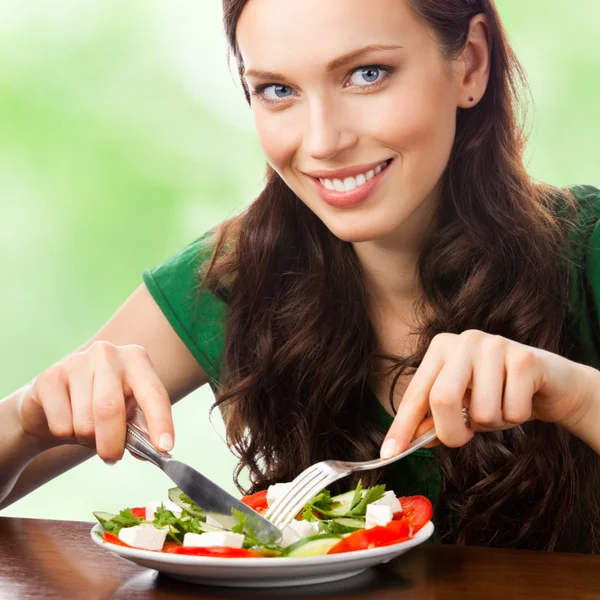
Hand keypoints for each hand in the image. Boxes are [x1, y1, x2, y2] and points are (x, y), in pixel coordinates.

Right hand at [16, 341, 173, 463]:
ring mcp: (77, 361)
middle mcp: (108, 354)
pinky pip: (61, 424)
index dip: (161, 421)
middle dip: (112, 443)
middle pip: (110, 408)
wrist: (56, 402)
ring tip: (87, 432)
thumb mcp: (128, 413)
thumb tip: (156, 449)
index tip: (165, 446)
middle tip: (112, 459)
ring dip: (87, 439)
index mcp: (136, 359)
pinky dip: (66, 436)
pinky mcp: (49, 376)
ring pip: (84, 421)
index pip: (153, 392)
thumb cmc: (101, 408)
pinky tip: (67, 422)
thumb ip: (142, 429)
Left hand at [380, 329, 597, 457]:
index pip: (416, 393)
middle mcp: (464, 340)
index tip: (389, 453)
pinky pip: (512, 412)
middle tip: (466, 435)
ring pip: (481, 411)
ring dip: (492, 424)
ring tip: (499, 407)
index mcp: (441, 349)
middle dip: (453, 431)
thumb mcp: (461, 404)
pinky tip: (520, 400)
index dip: (402, 426)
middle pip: (442, 399)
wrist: (550, 382)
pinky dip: (515, 419)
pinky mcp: (525, 358)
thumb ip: (434, 418)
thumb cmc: (497, 393)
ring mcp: (495, 345)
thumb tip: (406, 442)